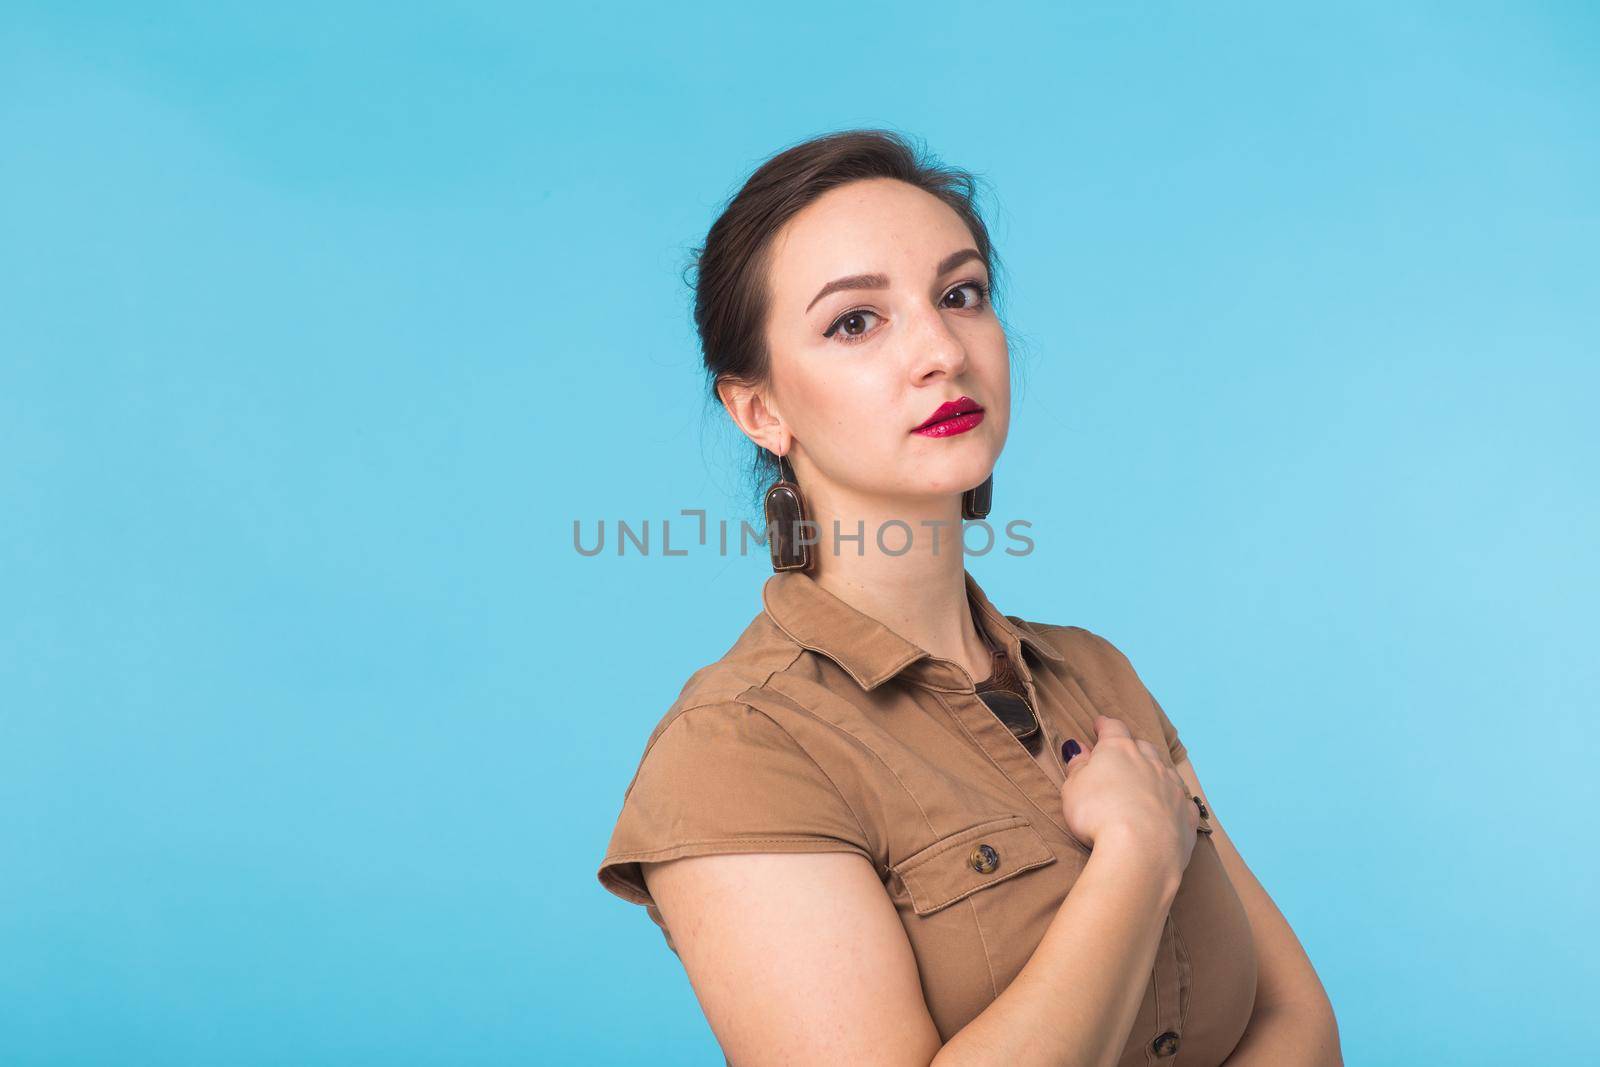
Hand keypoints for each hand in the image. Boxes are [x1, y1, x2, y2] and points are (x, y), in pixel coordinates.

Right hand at [1059, 715, 1198, 876]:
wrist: (1139, 851)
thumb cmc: (1098, 815)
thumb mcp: (1073, 789)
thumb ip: (1078, 767)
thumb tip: (1079, 749)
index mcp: (1119, 751)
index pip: (1113, 729)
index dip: (1105, 726)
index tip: (1100, 724)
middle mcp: (1150, 763)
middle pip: (1143, 747)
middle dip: (1132, 749)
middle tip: (1122, 757)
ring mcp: (1172, 788)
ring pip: (1165, 771)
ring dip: (1155, 773)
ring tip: (1145, 782)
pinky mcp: (1187, 815)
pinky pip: (1182, 802)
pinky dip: (1173, 802)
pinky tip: (1168, 810)